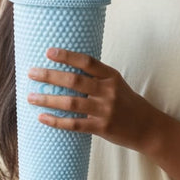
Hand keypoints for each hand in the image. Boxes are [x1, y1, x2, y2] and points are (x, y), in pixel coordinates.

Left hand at [27, 48, 156, 152]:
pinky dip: (56, 121)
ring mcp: (105, 110)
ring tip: (30, 97)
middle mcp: (108, 91)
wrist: (148, 128)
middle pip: (74, 81)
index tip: (48, 52)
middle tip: (31, 73)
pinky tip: (42, 117)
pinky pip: (75, 124)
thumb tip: (66, 69)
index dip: (67, 56)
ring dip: (48, 99)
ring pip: (71, 103)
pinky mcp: (102, 128)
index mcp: (111, 76)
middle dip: (50, 76)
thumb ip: (97, 77)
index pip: (87, 62)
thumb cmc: (128, 103)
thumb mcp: (117, 84)